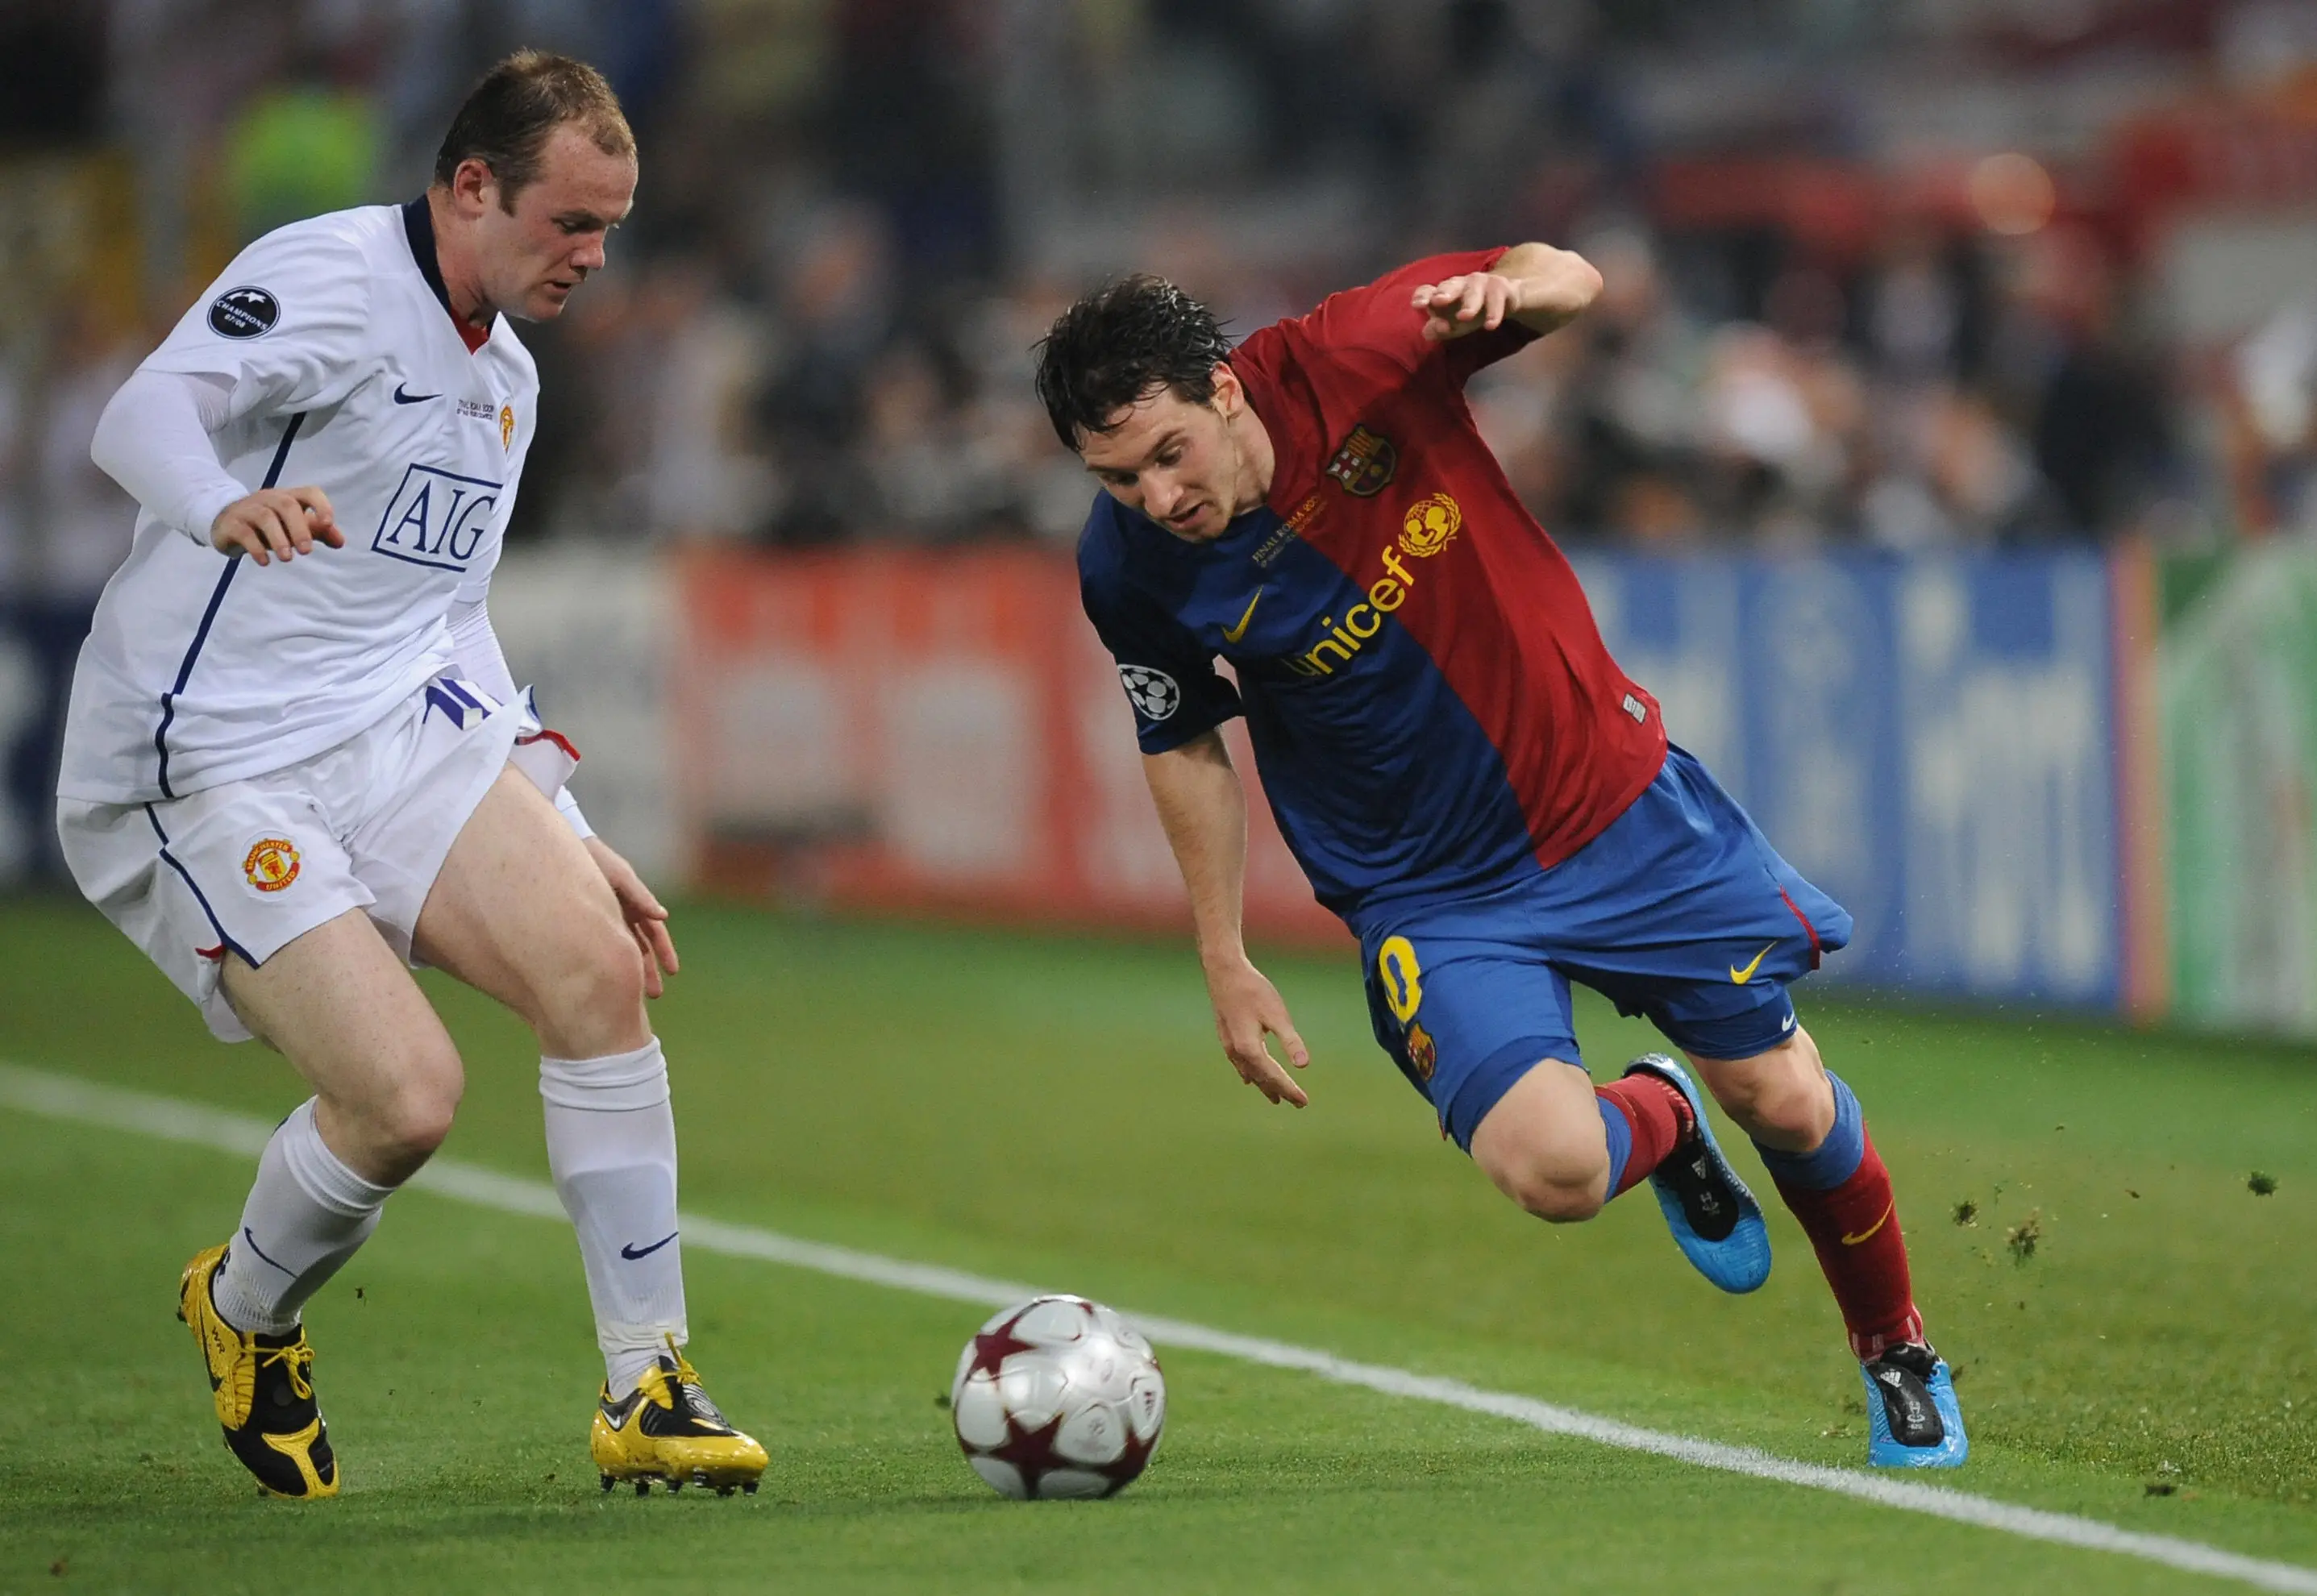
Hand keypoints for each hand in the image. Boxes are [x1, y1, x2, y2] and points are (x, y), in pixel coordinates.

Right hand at [210, 486, 343, 564]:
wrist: (224, 520)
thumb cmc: (269, 523)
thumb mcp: (293, 525)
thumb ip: (317, 531)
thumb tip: (340, 542)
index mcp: (289, 497)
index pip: (309, 492)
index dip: (321, 505)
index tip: (328, 524)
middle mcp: (269, 499)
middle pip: (286, 505)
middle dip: (299, 528)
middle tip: (306, 552)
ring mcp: (249, 509)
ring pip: (264, 517)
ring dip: (278, 539)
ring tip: (287, 559)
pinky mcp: (232, 524)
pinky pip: (244, 532)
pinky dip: (255, 547)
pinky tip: (265, 561)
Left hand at [584, 836, 679, 997]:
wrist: (565, 848)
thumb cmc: (595, 858)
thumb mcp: (620, 876)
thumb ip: (639, 896)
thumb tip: (663, 916)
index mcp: (634, 902)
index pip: (654, 933)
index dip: (665, 952)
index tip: (673, 972)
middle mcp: (622, 913)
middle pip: (640, 946)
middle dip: (648, 969)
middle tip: (654, 994)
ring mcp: (604, 918)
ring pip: (621, 949)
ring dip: (629, 969)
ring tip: (632, 994)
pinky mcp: (587, 919)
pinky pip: (601, 945)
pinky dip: (608, 960)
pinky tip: (606, 977)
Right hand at [1204, 953, 1309, 1106]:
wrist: (1224, 972)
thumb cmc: (1253, 990)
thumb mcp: (1276, 1014)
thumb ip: (1290, 1040)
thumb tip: (1304, 1066)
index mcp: (1250, 1048)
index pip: (1273, 1076)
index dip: (1289, 1089)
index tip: (1303, 1101)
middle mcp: (1237, 1052)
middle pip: (1261, 1078)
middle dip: (1280, 1091)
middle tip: (1299, 1104)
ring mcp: (1229, 1045)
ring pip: (1250, 1073)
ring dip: (1264, 1086)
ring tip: (1276, 1098)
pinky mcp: (1226, 1037)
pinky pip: (1240, 1064)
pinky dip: (1250, 1074)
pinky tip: (1249, 1079)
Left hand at [1411, 273, 1520, 342]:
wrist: (1508, 298)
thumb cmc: (1474, 310)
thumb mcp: (1455, 324)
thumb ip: (1439, 329)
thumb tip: (1427, 333)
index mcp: (1445, 292)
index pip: (1429, 290)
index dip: (1422, 296)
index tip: (1418, 306)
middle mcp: (1461, 284)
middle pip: (1450, 285)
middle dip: (1444, 292)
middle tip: (1438, 302)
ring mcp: (1481, 283)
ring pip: (1474, 290)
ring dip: (1469, 302)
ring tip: (1464, 317)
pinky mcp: (1501, 287)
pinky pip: (1497, 298)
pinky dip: (1494, 311)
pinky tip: (1490, 326)